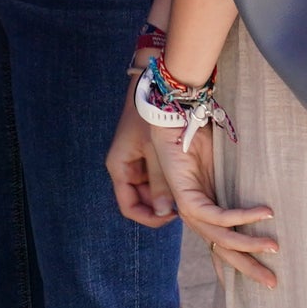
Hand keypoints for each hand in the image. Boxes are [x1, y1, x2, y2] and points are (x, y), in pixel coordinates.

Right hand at [106, 98, 176, 227]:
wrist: (156, 90)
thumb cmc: (151, 118)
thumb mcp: (156, 153)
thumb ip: (159, 183)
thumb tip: (163, 211)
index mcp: (119, 168)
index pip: (129, 207)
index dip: (149, 217)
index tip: (171, 216)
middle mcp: (125, 168)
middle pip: (141, 200)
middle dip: (161, 206)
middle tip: (185, 206)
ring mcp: (136, 162)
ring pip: (151, 190)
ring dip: (167, 194)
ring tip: (188, 194)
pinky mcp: (146, 155)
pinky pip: (157, 177)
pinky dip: (169, 182)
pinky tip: (186, 181)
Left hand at [157, 123, 278, 287]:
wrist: (176, 116)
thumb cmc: (201, 138)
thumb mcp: (224, 168)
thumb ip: (237, 189)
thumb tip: (269, 205)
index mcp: (204, 209)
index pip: (221, 243)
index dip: (237, 263)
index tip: (259, 279)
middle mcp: (195, 213)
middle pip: (222, 248)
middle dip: (248, 267)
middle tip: (272, 283)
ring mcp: (189, 207)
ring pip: (221, 237)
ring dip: (250, 243)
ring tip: (274, 247)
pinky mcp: (185, 197)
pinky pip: (217, 215)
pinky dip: (241, 216)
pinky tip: (264, 213)